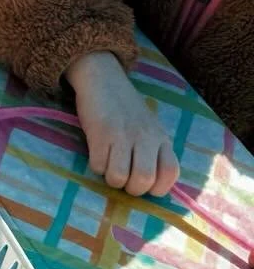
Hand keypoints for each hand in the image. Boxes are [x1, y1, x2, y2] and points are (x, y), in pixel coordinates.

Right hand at [67, 51, 179, 196]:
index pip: (170, 172)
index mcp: (161, 137)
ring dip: (112, 179)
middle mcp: (145, 137)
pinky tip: (97, 155)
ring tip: (110, 169)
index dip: (159, 187)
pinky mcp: (100, 132)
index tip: (147, 186)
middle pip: (144, 179)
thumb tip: (152, 184)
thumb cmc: (126, 108)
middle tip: (124, 181)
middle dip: (132, 188)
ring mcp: (122, 135)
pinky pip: (98, 165)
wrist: (103, 79)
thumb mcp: (150, 128)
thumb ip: (154, 151)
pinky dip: (96, 166)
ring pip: (119, 176)